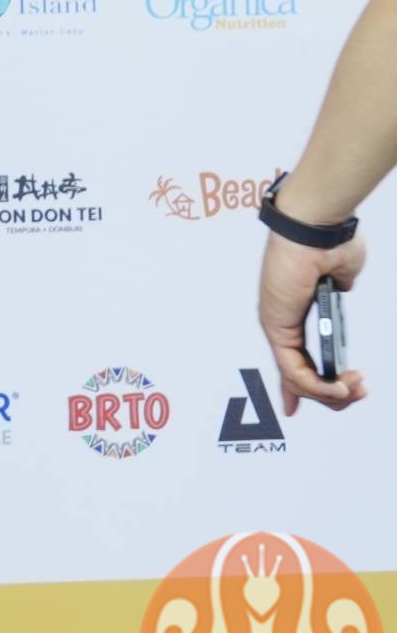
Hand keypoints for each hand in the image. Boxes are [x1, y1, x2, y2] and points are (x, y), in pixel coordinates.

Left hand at [260, 229, 366, 413]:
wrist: (318, 227)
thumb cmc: (330, 242)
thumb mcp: (340, 275)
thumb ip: (338, 291)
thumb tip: (340, 291)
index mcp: (294, 309)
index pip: (295, 355)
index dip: (301, 384)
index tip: (301, 405)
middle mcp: (280, 319)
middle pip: (297, 374)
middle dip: (330, 394)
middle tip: (356, 392)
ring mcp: (276, 323)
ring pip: (296, 377)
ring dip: (329, 393)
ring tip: (354, 389)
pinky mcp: (276, 324)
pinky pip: (294, 368)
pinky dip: (318, 385)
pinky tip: (339, 387)